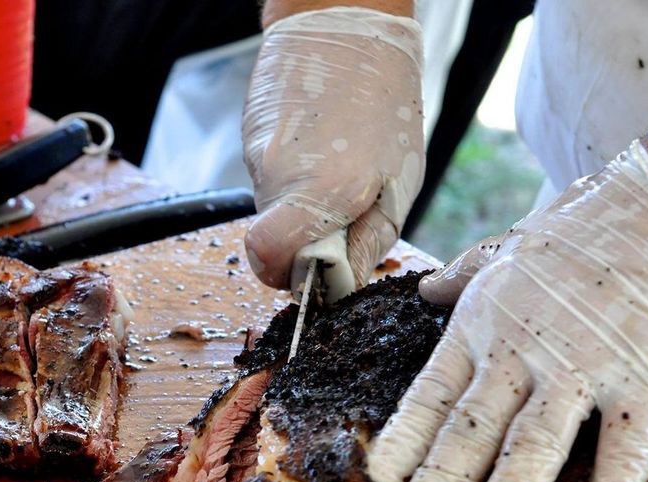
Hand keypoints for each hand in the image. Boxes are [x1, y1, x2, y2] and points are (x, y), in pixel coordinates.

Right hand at [242, 7, 424, 292]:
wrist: (347, 26)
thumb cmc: (386, 104)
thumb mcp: (398, 186)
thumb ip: (366, 243)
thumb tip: (340, 288)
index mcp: (321, 195)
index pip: (269, 260)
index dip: (288, 275)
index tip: (316, 266)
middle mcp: (279, 178)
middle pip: (272, 243)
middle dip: (303, 241)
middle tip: (342, 211)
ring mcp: (258, 154)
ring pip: (270, 210)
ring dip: (299, 204)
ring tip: (333, 166)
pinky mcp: (250, 136)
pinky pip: (267, 178)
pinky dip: (290, 175)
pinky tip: (316, 146)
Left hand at [367, 142, 647, 481]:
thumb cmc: (589, 230)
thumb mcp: (510, 249)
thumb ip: (463, 278)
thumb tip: (424, 289)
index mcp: (485, 325)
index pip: (434, 391)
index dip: (404, 438)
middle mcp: (524, 351)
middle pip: (473, 428)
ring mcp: (583, 365)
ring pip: (536, 441)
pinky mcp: (646, 375)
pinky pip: (628, 440)